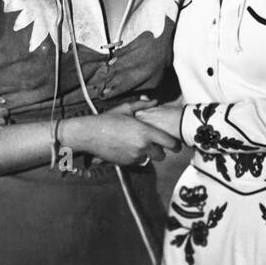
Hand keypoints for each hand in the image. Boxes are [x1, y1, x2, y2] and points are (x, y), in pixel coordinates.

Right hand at [65, 100, 179, 166]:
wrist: (89, 134)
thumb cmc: (107, 120)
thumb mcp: (126, 109)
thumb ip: (143, 105)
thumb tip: (155, 101)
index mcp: (146, 132)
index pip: (170, 143)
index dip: (175, 145)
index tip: (177, 146)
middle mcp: (142, 146)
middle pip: (161, 155)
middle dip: (160, 151)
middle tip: (156, 145)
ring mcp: (134, 156)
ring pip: (149, 159)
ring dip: (147, 154)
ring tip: (138, 144)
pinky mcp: (126, 163)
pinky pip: (137, 162)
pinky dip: (136, 157)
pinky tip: (128, 148)